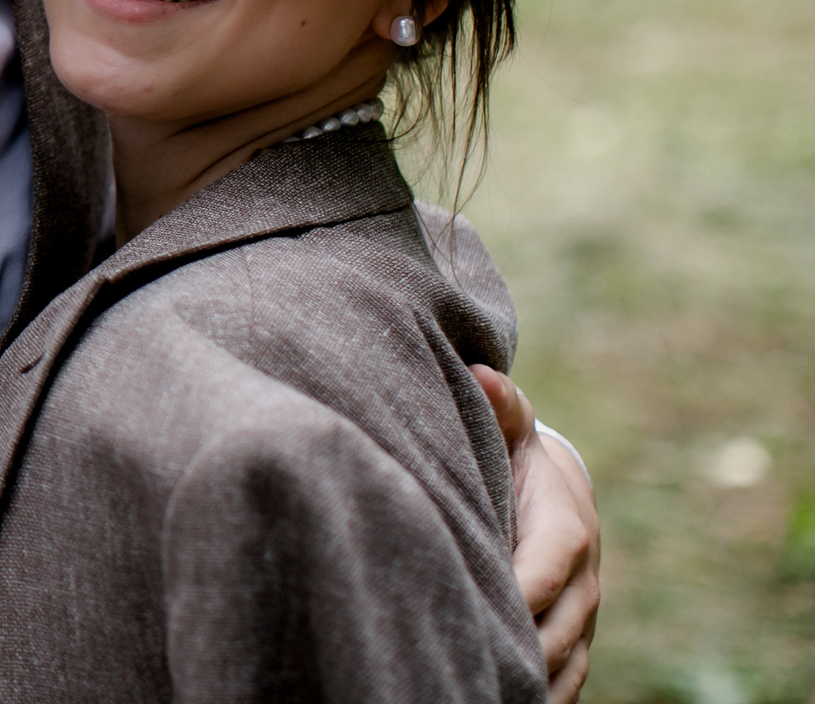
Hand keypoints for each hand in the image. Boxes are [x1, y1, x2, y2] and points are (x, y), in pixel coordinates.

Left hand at [473, 366, 600, 703]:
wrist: (547, 485)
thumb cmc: (511, 451)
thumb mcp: (507, 425)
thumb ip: (499, 406)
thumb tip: (483, 376)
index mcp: (569, 531)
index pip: (546, 572)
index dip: (515, 593)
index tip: (474, 607)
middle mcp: (583, 583)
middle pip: (555, 631)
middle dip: (515, 648)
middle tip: (463, 658)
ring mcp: (579, 619)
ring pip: (561, 665)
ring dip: (525, 680)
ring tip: (475, 687)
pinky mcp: (569, 643)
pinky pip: (560, 683)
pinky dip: (534, 695)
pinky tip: (492, 696)